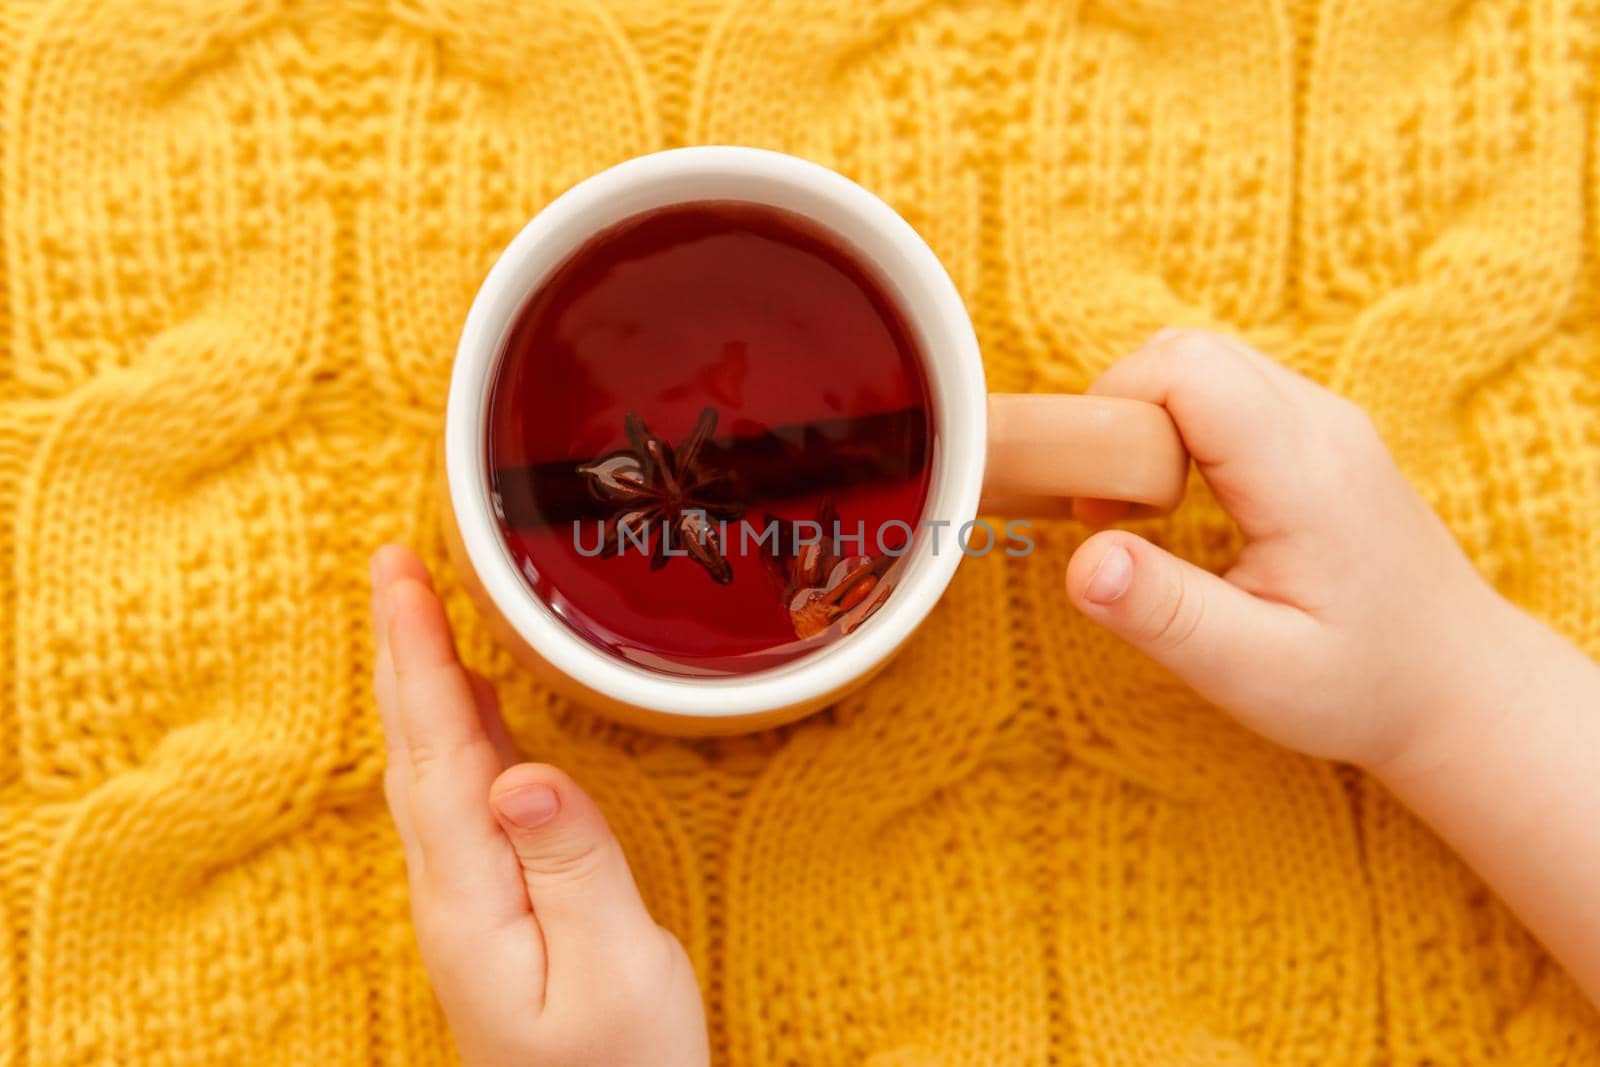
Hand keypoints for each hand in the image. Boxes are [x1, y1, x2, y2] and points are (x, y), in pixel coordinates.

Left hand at [369, 546, 707, 1066]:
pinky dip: (455, 732)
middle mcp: (453, 891)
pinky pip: (461, 796)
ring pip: (430, 767)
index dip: (415, 653)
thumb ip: (573, 861)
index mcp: (473, 895)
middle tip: (391, 563)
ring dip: (418, 683)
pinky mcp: (496, 909)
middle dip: (400, 647)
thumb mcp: (616, 964)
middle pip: (414, 745)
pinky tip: (468, 710)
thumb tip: (520, 768)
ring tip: (417, 614)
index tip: (397, 572)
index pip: (434, 748)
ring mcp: (468, 902)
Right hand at [1065, 328, 1527, 769]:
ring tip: (1141, 509)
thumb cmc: (1361, 687)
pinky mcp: (1322, 434)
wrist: (1463, 688)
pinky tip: (1181, 502)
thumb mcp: (1252, 674)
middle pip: (1187, 351)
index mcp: (1303, 474)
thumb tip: (1081, 562)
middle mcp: (1323, 425)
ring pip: (1205, 362)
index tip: (1102, 502)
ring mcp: (1328, 422)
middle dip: (1121, 411)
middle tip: (1109, 506)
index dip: (1116, 412)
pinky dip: (1181, 427)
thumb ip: (1163, 614)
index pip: (1185, 371)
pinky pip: (1229, 389)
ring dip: (1149, 418)